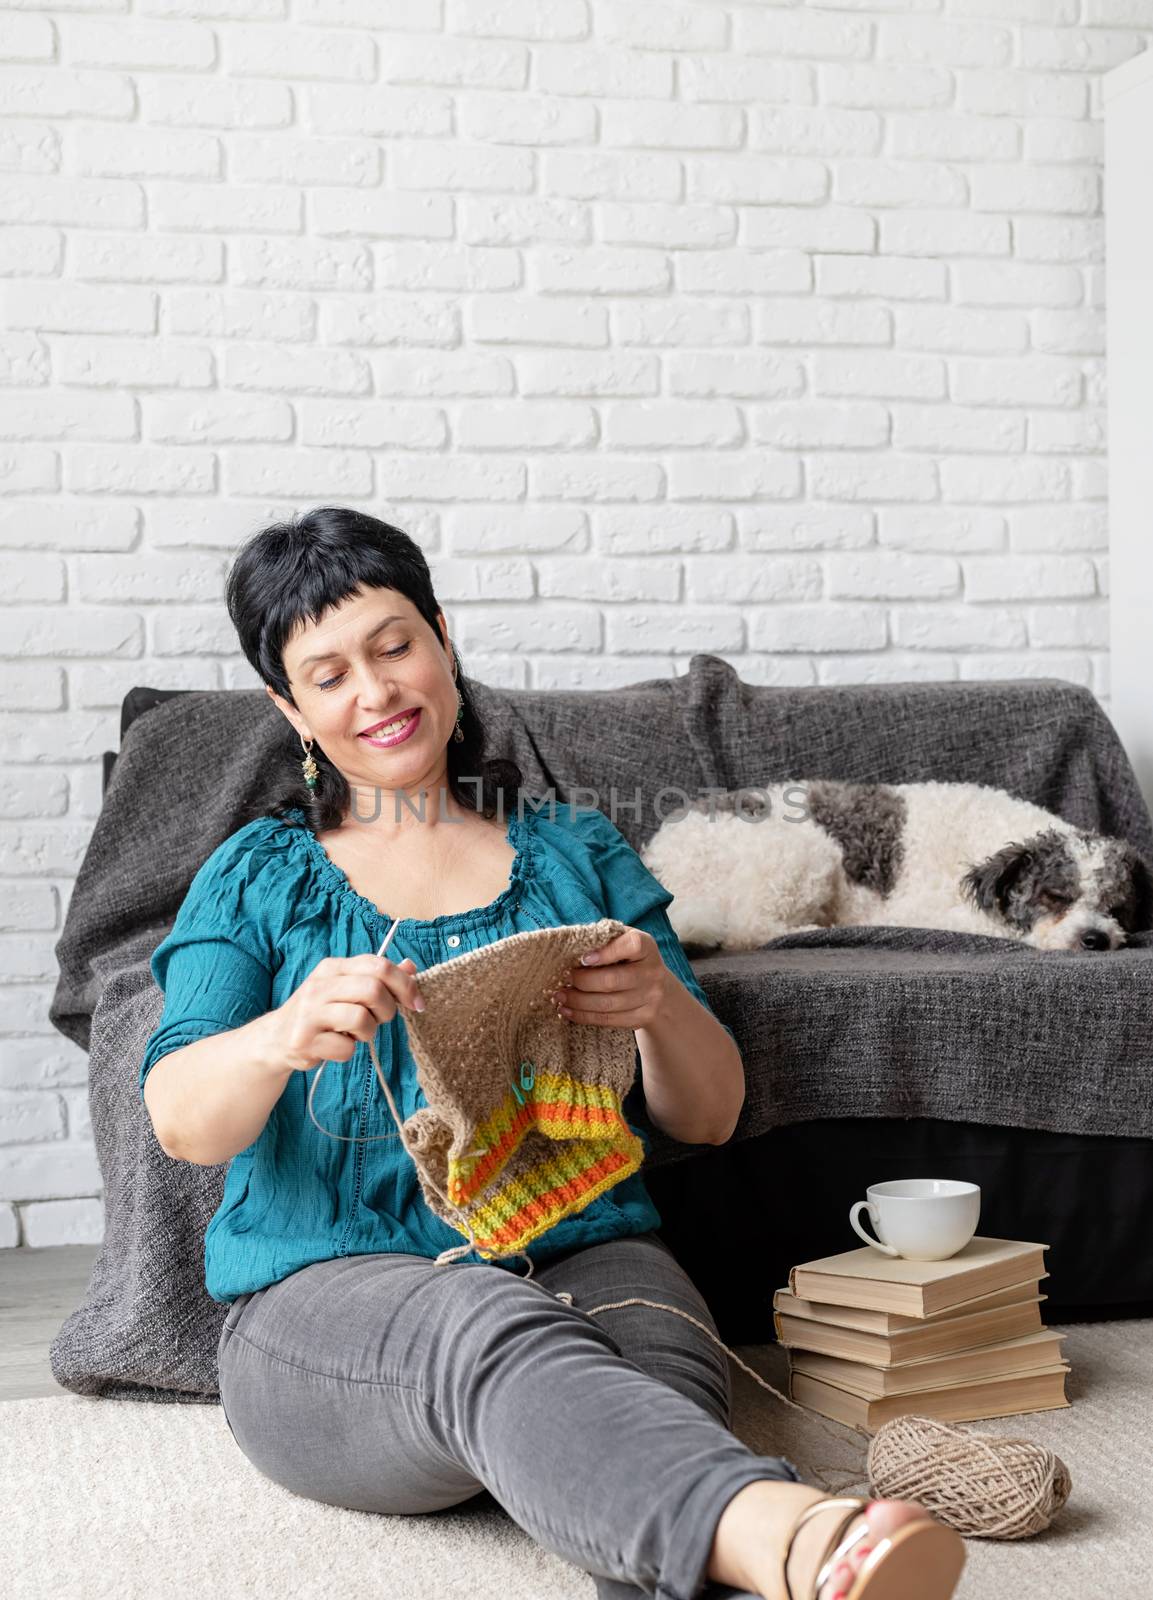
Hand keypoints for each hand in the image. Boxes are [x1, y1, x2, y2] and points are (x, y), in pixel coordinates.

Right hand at [265, 953, 424, 1072]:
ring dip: (368, 1033)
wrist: (275, 1039)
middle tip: (380, 1020)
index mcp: (333, 968)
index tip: (416, 1003)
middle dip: (387, 1009)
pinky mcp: (304, 1040)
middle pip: (373, 989)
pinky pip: (346, 1049)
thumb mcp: (346, 988)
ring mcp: (310, 1013)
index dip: (405, 984)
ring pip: (362, 1019)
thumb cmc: (320, 1012)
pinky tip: (335, 1046)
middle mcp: (319, 985)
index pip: (378, 965)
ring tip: (355, 1034)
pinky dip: (348, 1052)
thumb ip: (377, 977)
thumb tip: (411, 966)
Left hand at [551, 927, 668, 1028]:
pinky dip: (585, 1016)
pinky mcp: (642, 1018)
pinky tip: (569, 1011)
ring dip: (579, 1002)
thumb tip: (571, 947)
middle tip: (563, 979)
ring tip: (560, 997)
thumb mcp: (625, 942)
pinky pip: (609, 1020)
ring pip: (608, 1004)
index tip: (583, 958)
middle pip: (613, 980)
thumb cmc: (631, 960)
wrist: (661, 991)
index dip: (607, 952)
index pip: (631, 946)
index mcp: (646, 947)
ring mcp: (650, 998)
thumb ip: (605, 940)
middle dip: (582, 981)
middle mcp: (652, 972)